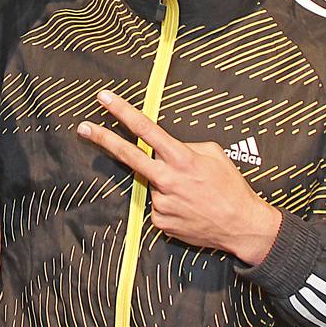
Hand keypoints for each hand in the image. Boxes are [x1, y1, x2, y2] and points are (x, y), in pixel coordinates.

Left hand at [77, 90, 281, 264]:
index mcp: (181, 158)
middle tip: (84, 127)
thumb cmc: (230, 187)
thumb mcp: (214, 155)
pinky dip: (169, 203)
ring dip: (165, 184)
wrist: (241, 226)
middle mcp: (167, 179)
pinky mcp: (160, 221)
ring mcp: (161, 202)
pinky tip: (187, 208)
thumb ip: (186, 146)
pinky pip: (157, 205)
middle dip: (103, 139)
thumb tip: (166, 148)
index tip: (105, 99)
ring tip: (192, 195)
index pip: (146, 130)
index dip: (123, 112)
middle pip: (128, 155)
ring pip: (152, 184)